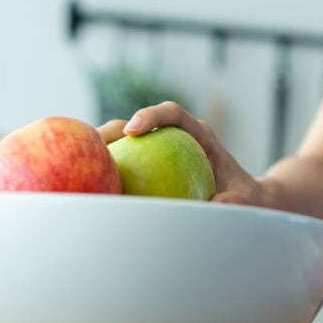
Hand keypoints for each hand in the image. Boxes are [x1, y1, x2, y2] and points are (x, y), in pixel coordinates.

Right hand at [97, 101, 264, 205]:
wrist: (245, 199)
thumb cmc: (246, 197)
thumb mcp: (244, 200)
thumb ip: (231, 202)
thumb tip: (213, 209)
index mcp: (199, 135)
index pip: (174, 114)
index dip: (151, 115)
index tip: (133, 130)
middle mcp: (178, 137)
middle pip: (141, 123)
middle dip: (114, 129)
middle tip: (89, 144)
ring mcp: (163, 150)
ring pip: (128, 143)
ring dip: (102, 150)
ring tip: (76, 165)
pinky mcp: (153, 166)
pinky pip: (127, 166)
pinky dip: (108, 174)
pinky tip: (89, 191)